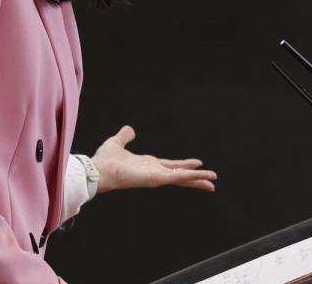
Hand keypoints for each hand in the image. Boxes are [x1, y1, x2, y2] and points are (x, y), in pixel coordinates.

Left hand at [91, 125, 216, 194]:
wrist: (98, 170)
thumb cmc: (104, 160)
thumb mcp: (117, 142)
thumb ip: (124, 136)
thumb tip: (129, 130)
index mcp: (148, 165)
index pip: (171, 166)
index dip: (184, 165)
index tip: (197, 164)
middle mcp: (154, 172)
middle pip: (180, 175)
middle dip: (196, 177)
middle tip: (211, 179)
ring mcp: (156, 177)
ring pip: (182, 178)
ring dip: (198, 179)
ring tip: (213, 182)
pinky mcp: (156, 179)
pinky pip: (177, 178)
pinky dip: (192, 177)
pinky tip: (203, 177)